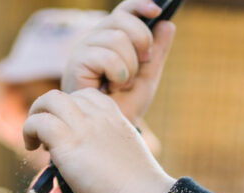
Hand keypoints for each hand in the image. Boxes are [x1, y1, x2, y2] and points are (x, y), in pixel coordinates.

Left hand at [24, 87, 174, 192]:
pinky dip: (29, 131)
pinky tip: (32, 149)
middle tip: (43, 134)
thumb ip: (105, 144)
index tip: (66, 132)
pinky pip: (38, 122)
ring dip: (34, 117)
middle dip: (47, 110)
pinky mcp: (68, 143)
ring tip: (33, 141)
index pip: (84, 96)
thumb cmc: (137, 185)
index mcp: (113, 114)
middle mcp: (97, 114)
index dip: (69, 110)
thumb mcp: (124, 152)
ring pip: (47, 101)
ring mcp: (82, 126)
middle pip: (62, 95)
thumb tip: (87, 155)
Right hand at [61, 0, 175, 125]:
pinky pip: (107, 56)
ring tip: (123, 83)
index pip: (124, 10)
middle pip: (122, 20)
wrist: (110, 130)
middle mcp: (95, 38)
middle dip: (141, 42)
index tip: (157, 11)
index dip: (140, 6)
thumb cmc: (124, 105)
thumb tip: (167, 23)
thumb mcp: (147, 76)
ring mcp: (84, 49)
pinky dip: (118, 74)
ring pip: (117, 39)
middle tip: (142, 64)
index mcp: (111, 37)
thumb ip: (157, 51)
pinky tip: (111, 88)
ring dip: (129, 65)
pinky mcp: (76, 63)